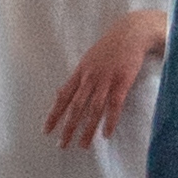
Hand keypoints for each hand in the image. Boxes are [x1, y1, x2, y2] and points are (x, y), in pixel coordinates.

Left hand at [46, 12, 161, 148]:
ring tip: (83, 145)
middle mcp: (89, 77)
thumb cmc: (110, 47)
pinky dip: (110, 120)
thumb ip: (78, 77)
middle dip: (68, 127)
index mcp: (80, 72)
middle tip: (62, 145)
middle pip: (76, 106)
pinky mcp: (121, 81)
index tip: (46, 130)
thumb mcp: (88, 59)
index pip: (63, 96)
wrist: (130, 33)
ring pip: (93, 109)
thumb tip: (61, 92)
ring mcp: (105, 80)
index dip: (54, 114)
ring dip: (87, 128)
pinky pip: (114, 105)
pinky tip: (106, 134)